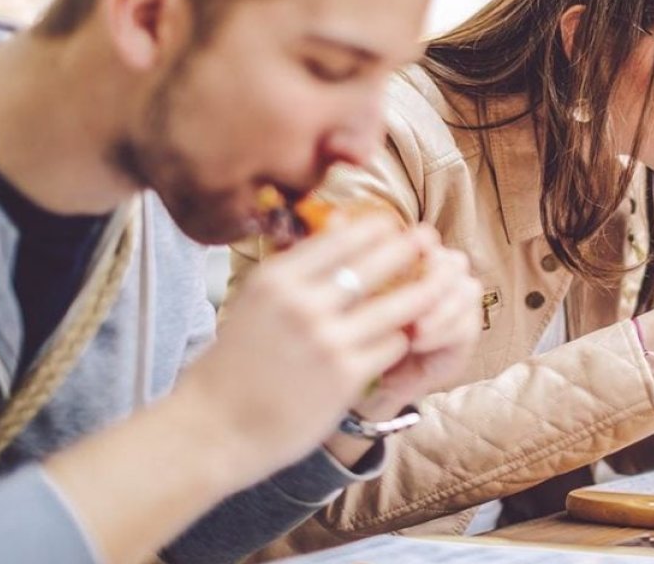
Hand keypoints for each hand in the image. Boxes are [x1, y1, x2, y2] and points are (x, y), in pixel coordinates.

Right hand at [173, 215, 469, 479]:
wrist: (215, 428)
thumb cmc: (234, 364)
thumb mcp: (255, 302)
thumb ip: (297, 271)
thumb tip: (340, 228)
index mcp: (277, 279)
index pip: (343, 238)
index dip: (376, 229)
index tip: (393, 225)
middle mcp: (303, 304)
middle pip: (377, 262)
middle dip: (408, 248)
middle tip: (428, 240)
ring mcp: (327, 340)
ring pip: (397, 305)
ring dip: (420, 292)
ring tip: (438, 283)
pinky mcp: (346, 375)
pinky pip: (392, 344)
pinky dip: (401, 338)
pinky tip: (402, 336)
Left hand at [351, 226, 481, 414]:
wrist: (368, 375)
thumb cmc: (357, 328)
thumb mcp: (348, 294)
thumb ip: (346, 257)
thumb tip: (335, 217)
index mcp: (418, 256)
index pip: (427, 241)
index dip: (416, 248)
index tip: (391, 268)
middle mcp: (444, 273)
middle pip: (454, 261)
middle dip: (434, 276)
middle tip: (409, 293)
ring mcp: (459, 301)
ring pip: (466, 290)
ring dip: (439, 308)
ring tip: (412, 328)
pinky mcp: (466, 331)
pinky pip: (466, 324)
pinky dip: (442, 331)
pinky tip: (417, 341)